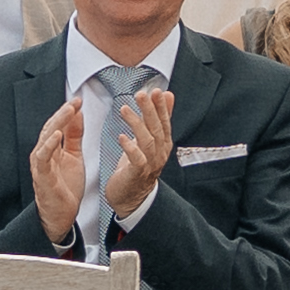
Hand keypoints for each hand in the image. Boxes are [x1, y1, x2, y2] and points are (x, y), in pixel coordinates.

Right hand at [28, 93, 89, 237]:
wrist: (61, 215)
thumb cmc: (64, 188)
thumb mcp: (74, 156)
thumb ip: (74, 136)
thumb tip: (78, 115)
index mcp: (51, 148)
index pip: (57, 124)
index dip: (67, 111)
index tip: (78, 100)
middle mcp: (43, 153)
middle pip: (50, 127)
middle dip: (63, 113)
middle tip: (74, 101)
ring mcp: (41, 164)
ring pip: (46, 138)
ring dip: (57, 123)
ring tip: (67, 111)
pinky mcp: (42, 175)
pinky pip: (43, 157)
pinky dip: (49, 144)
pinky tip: (57, 134)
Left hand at [103, 85, 175, 219]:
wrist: (133, 198)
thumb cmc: (139, 166)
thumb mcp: (152, 139)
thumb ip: (160, 117)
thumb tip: (168, 94)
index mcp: (163, 144)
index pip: (165, 122)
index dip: (161, 107)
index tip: (157, 91)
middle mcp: (160, 153)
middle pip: (157, 129)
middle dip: (150, 110)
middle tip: (142, 94)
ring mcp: (150, 164)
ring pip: (147, 141)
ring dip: (136, 124)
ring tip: (125, 110)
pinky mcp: (137, 174)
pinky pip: (136, 160)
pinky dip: (130, 148)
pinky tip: (122, 137)